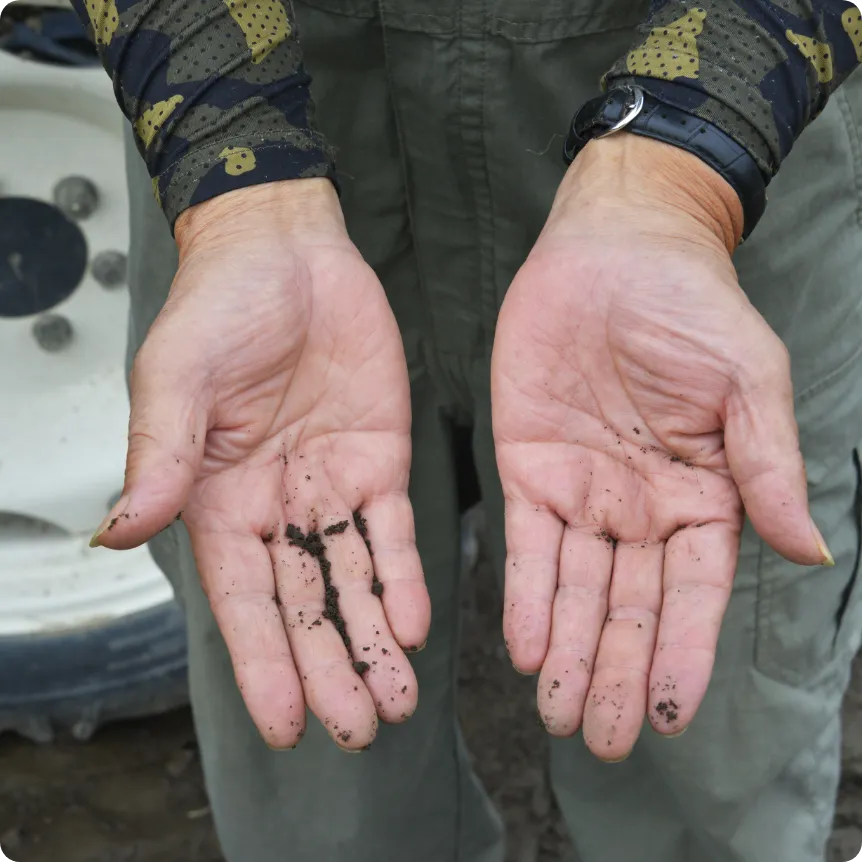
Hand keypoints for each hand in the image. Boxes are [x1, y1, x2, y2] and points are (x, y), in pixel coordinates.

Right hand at [91, 180, 429, 750]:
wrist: (289, 251)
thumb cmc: (222, 302)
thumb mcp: (178, 375)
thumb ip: (159, 454)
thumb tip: (120, 527)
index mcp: (217, 496)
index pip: (243, 597)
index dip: (264, 662)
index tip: (287, 721)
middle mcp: (275, 502)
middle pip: (303, 603)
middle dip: (329, 666)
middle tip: (356, 725)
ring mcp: (330, 484)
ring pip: (354, 579)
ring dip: (374, 637)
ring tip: (394, 696)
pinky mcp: (378, 458)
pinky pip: (394, 529)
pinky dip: (406, 575)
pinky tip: (416, 619)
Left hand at [492, 135, 830, 760]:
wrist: (611, 249)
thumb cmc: (690, 306)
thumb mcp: (747, 380)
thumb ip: (768, 465)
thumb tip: (809, 548)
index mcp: (702, 494)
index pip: (693, 592)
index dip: (682, 654)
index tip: (670, 717)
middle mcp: (640, 507)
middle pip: (629, 608)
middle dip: (617, 673)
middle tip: (601, 740)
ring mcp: (581, 492)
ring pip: (575, 591)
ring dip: (568, 653)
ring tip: (559, 713)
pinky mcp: (527, 469)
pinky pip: (526, 546)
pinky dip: (525, 596)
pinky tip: (525, 646)